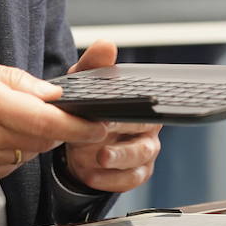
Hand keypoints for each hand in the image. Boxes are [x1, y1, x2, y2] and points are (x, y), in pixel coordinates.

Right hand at [0, 58, 107, 184]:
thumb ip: (16, 81)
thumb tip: (51, 93)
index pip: (45, 119)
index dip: (77, 125)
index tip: (98, 124)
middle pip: (43, 140)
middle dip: (60, 129)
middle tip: (62, 115)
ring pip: (28, 154)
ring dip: (33, 139)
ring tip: (10, 119)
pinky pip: (10, 166)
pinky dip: (14, 151)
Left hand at [60, 40, 161, 192]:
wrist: (78, 142)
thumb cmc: (88, 107)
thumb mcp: (85, 82)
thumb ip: (94, 64)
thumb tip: (106, 45)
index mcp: (141, 101)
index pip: (144, 101)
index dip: (130, 104)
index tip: (114, 106)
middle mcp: (148, 125)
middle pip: (144, 128)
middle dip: (122, 130)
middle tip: (102, 131)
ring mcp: (144, 151)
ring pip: (141, 156)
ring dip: (119, 158)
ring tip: (100, 156)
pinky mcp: (136, 173)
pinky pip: (130, 179)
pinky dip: (111, 180)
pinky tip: (91, 175)